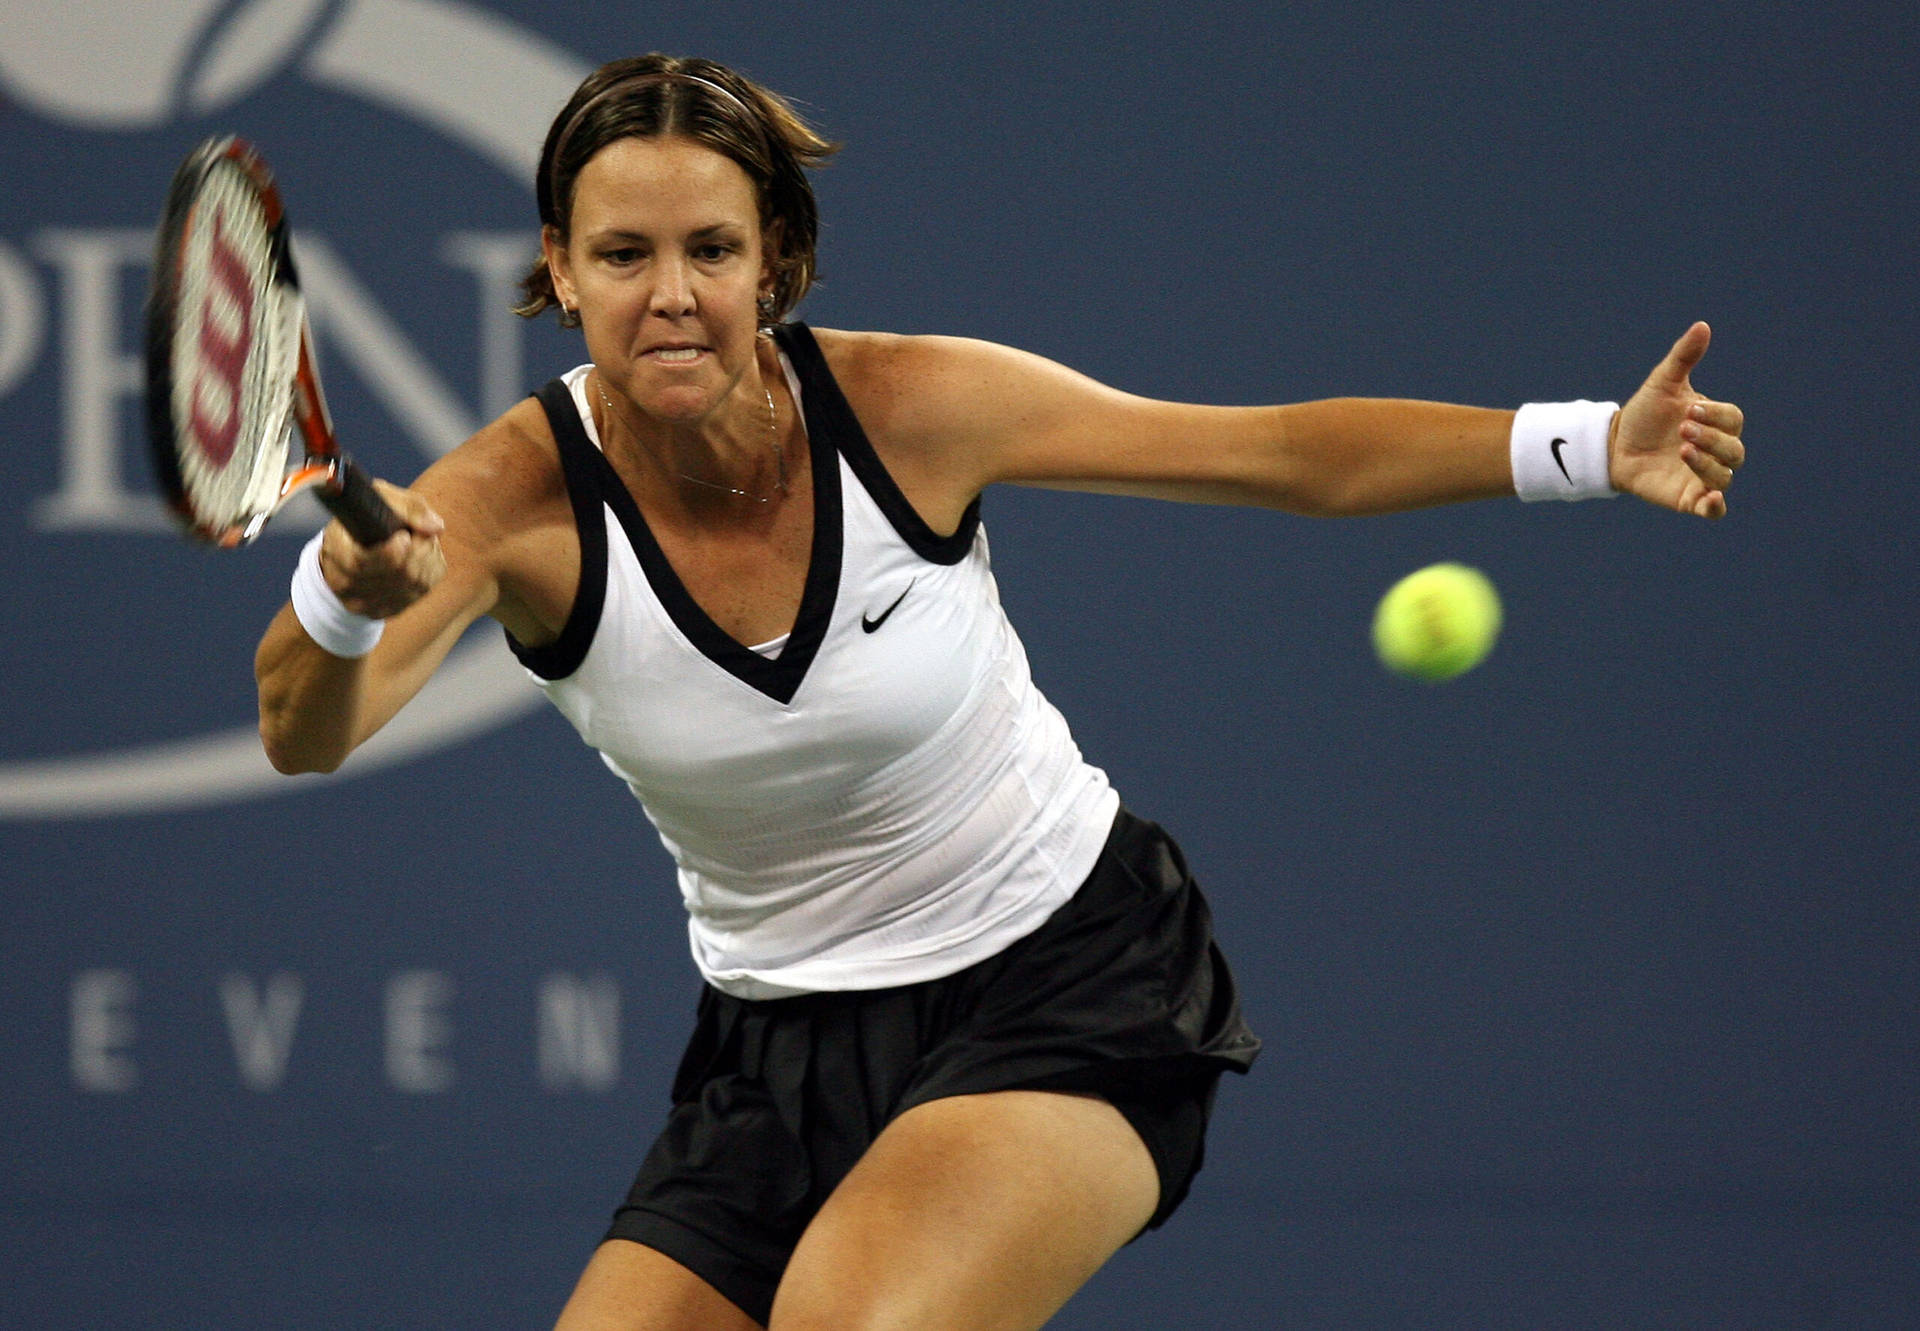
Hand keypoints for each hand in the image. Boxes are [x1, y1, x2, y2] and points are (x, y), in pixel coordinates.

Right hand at [318, 480, 445, 617]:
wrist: (351, 547)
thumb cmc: (368, 518)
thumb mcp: (382, 498)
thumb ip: (409, 507)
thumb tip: (435, 528)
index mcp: (336, 553)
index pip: (361, 563)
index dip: (390, 552)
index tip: (404, 536)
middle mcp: (346, 584)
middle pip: (399, 574)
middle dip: (419, 550)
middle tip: (418, 534)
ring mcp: (364, 603)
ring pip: (415, 584)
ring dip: (427, 560)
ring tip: (420, 543)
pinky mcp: (384, 611)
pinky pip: (420, 593)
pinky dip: (428, 573)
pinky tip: (421, 559)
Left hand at [1610, 322, 1745, 518]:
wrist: (1612, 446)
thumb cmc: (1643, 414)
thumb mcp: (1662, 383)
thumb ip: (1683, 357)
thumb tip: (1702, 326)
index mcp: (1716, 422)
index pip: (1732, 419)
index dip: (1715, 415)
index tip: (1689, 409)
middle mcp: (1716, 450)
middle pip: (1734, 449)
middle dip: (1712, 439)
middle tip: (1683, 429)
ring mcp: (1704, 476)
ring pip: (1725, 476)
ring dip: (1708, 464)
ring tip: (1683, 450)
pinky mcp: (1689, 499)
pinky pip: (1714, 510)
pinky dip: (1716, 506)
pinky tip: (1709, 499)